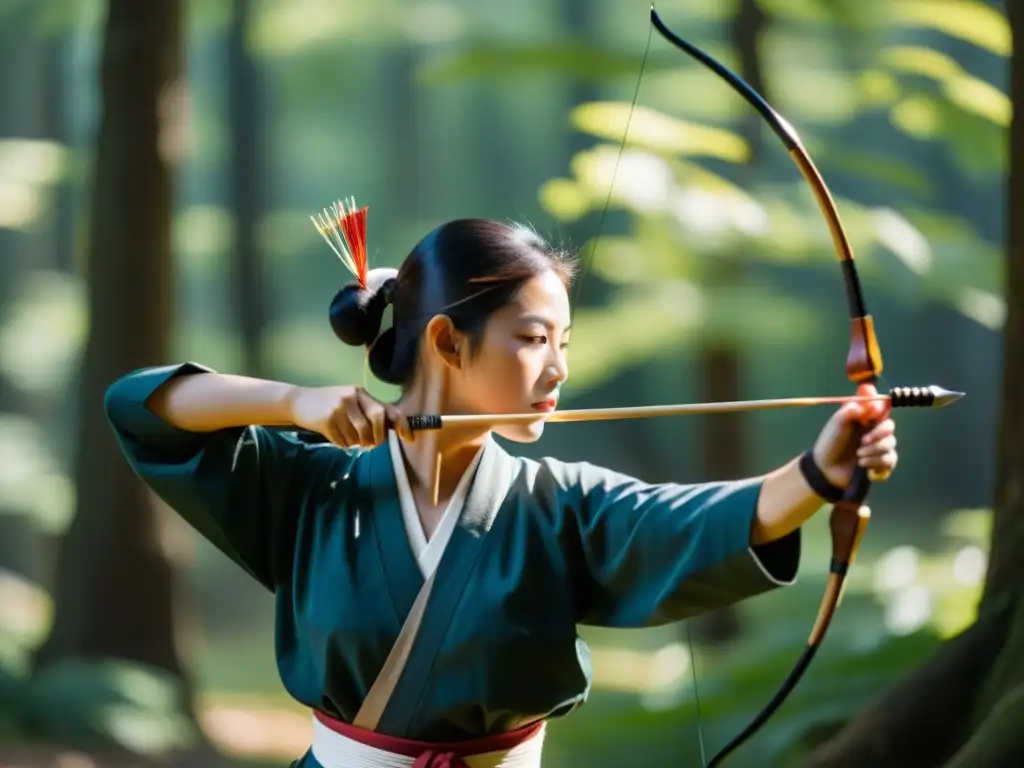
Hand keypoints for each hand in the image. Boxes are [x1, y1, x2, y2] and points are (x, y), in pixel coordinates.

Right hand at [287, 385, 410, 448]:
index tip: (409, 438)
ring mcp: (339, 408)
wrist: (298, 401)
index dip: (402, 424)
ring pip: (360, 435)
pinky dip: (343, 444)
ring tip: (350, 439)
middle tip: (371, 444)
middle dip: (378, 437)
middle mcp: (352, 397)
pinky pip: (344, 441)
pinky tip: (336, 436)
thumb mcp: (350, 402)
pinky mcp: (327, 420)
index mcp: (361, 393)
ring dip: (357, 442)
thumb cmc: (329, 404)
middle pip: (377, 419)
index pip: (388, 408)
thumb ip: (368, 412)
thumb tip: (390, 430)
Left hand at [812, 383, 896, 488]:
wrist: (826, 468)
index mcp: (866, 419)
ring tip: (858, 456)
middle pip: (889, 427)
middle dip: (878, 434)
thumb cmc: (830, 442)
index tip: (871, 417)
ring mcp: (879, 447)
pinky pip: (889, 460)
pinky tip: (862, 465)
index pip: (883, 409)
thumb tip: (865, 398)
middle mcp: (875, 431)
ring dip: (873, 451)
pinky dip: (875, 463)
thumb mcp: (837, 423)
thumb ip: (850, 410)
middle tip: (863, 441)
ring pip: (890, 445)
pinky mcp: (881, 463)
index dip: (881, 411)